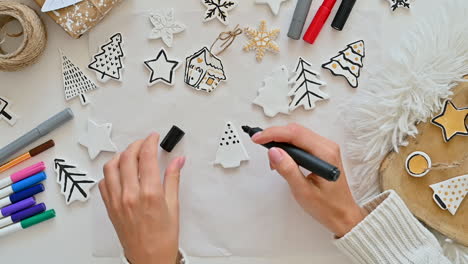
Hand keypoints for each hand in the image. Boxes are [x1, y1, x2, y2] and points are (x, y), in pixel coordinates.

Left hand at [99, 133, 185, 263]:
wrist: (149, 259)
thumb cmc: (163, 238)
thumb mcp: (173, 206)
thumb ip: (172, 179)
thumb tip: (177, 162)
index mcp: (149, 194)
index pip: (146, 157)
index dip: (150, 142)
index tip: (154, 137)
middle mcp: (130, 195)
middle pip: (127, 157)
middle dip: (136, 145)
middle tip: (144, 143)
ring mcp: (117, 201)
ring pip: (111, 167)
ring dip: (120, 155)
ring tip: (130, 154)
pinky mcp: (109, 208)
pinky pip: (104, 183)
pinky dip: (110, 172)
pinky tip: (119, 172)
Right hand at [251, 124, 366, 236]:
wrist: (342, 215)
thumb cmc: (328, 206)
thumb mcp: (303, 191)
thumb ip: (288, 170)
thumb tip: (274, 152)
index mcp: (325, 154)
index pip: (295, 134)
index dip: (273, 133)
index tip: (258, 138)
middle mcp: (327, 147)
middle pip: (296, 130)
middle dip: (275, 135)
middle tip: (259, 143)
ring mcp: (325, 149)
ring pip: (297, 134)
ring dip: (281, 142)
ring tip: (272, 159)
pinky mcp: (321, 152)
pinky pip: (301, 142)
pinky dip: (288, 147)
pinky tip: (282, 159)